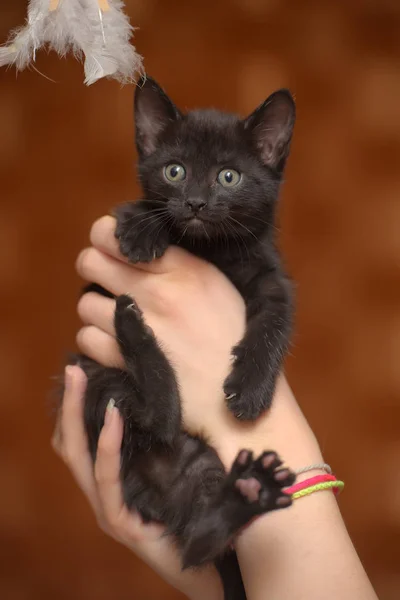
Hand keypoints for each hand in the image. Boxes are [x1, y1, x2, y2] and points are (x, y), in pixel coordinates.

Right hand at [52, 365, 222, 599]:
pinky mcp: (120, 523)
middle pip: (70, 445)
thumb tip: (168, 401)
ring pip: (79, 459)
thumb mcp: (174, 471)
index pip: (80, 442)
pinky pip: (107, 480)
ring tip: (81, 381)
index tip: (82, 372)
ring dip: (76, 417)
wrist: (212, 566)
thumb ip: (162, 446)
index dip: (75, 408)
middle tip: (73, 369)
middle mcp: (102, 496)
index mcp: (112, 483)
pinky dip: (106, 447)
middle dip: (68, 405)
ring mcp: (107, 511)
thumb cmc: (195, 515)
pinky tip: (112, 419)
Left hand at [75, 216, 321, 469]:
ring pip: (86, 302)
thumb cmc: (232, 342)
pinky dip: (97, 341)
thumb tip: (141, 250)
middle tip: (108, 281)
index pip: (116, 233)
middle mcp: (158, 292)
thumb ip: (181, 265)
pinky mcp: (126, 359)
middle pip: (90, 261)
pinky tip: (118, 345)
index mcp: (185, 269)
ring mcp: (139, 327)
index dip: (105, 238)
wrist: (231, 401)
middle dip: (94, 268)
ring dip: (97, 310)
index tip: (113, 250)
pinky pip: (87, 337)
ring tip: (119, 319)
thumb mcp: (219, 290)